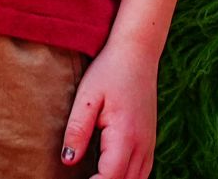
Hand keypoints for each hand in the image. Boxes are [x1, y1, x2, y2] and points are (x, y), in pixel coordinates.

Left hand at [62, 33, 157, 178]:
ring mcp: (149, 144)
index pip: (110, 177)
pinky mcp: (150, 141)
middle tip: (83, 178)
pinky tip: (112, 174)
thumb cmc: (110, 70)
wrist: (138, 51)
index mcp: (125, 135)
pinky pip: (143, 172)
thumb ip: (78, 129)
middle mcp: (142, 144)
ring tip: (95, 176)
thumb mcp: (87, 96)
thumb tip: (68, 161)